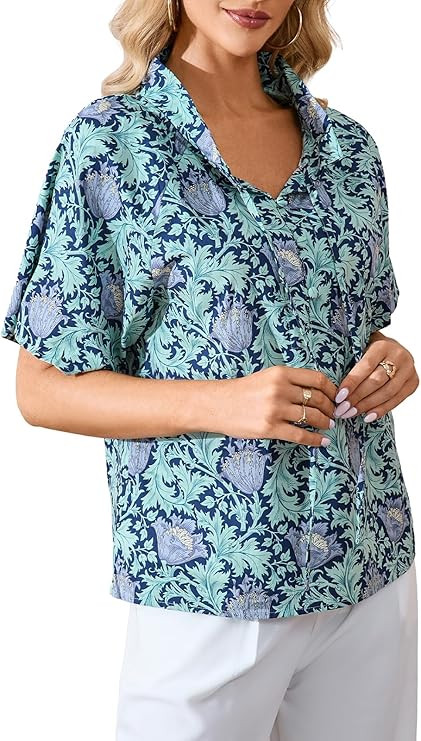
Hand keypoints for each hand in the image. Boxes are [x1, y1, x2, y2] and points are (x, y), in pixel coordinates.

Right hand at [216, 365, 337, 446]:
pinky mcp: (270, 428)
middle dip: (331, 408)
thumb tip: (316, 392)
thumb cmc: (242, 391)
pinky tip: (322, 442)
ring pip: (312, 417)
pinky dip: (315, 440)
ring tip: (328, 426)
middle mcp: (279, 389)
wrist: (216, 405)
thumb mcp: (267, 377)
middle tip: (334, 414)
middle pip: (317, 399)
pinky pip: (300, 435)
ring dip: (325, 423)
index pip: (317, 379)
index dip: (331, 390)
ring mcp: (275, 409)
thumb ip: (289, 381)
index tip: (336, 397)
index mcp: (280, 373)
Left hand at [334, 332, 418, 421]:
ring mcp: (409, 370)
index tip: (338, 396)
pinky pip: (397, 400)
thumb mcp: (360, 347)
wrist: (393, 349)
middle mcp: (399, 356)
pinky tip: (367, 416)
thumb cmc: (369, 349)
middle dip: (357, 397)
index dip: (352, 382)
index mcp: (383, 344)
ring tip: (350, 414)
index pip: (365, 366)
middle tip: (341, 409)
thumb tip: (327, 381)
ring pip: (387, 392)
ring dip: (366, 406)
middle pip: (376, 381)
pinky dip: (381, 410)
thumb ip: (349, 358)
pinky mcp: (413, 383)